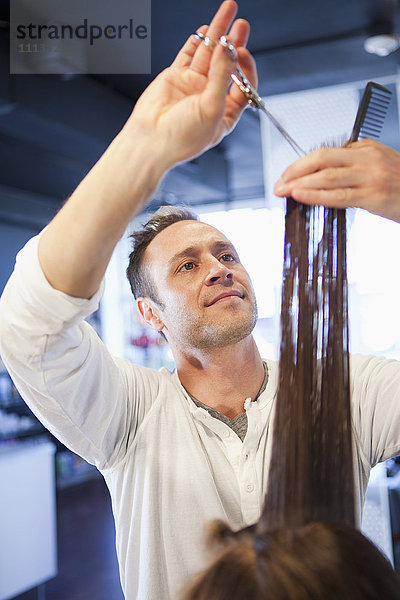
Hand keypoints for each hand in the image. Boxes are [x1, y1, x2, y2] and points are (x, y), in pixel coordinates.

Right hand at [123, 0, 256, 169]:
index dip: (246, 68)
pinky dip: (197, 41)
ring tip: (227, 13)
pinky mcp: (176, 77)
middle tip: (241, 26)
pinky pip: (189, 55)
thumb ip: (221, 77)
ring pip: (209, 55)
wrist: (150, 141)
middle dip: (235, 44)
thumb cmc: (182, 138)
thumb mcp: (212, 109)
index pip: (243, 86)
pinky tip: (206, 29)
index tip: (243, 54)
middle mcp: (210, 98)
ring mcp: (193, 87)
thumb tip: (229, 51)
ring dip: (218, 34)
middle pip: (227, 66)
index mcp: (225, 114)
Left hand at [273, 139, 399, 222]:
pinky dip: (316, 196)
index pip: (325, 152)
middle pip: (322, 159)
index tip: (286, 175)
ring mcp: (371, 177)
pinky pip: (339, 196)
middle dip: (295, 172)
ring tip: (284, 192)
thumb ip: (355, 162)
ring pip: (327, 177)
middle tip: (278, 184)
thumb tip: (324, 169)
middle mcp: (368, 159)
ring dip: (300, 184)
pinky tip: (301, 196)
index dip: (301, 164)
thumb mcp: (380, 163)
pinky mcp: (373, 196)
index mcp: (366, 148)